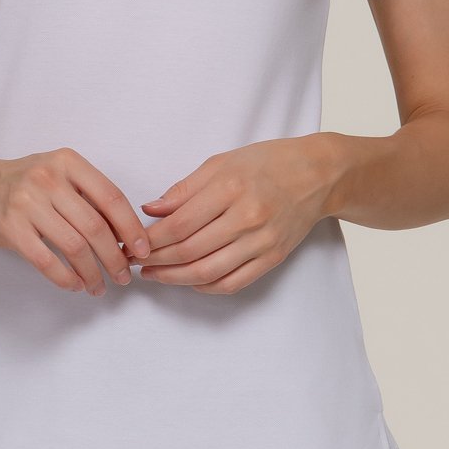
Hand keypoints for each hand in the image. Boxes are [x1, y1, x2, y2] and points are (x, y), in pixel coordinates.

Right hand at [0, 147, 151, 295]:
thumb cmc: (19, 183)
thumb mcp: (56, 173)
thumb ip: (86, 195)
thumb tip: (125, 233)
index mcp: (68, 162)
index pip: (111, 198)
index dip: (132, 228)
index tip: (143, 250)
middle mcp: (48, 178)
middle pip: (95, 227)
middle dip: (115, 258)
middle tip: (123, 277)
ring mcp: (27, 202)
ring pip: (74, 247)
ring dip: (93, 273)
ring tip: (100, 286)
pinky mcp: (9, 227)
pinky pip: (47, 260)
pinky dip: (67, 278)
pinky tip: (75, 286)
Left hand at [138, 136, 338, 293]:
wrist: (318, 174)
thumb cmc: (267, 162)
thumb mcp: (222, 162)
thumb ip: (184, 189)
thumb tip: (150, 210)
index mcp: (231, 188)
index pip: (179, 224)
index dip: (150, 239)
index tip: (130, 242)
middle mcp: (247, 217)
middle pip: (189, 250)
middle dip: (155, 260)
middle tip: (133, 261)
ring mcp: (262, 241)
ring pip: (208, 272)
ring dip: (174, 278)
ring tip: (153, 275)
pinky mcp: (273, 257)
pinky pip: (233, 282)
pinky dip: (206, 287)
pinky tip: (188, 281)